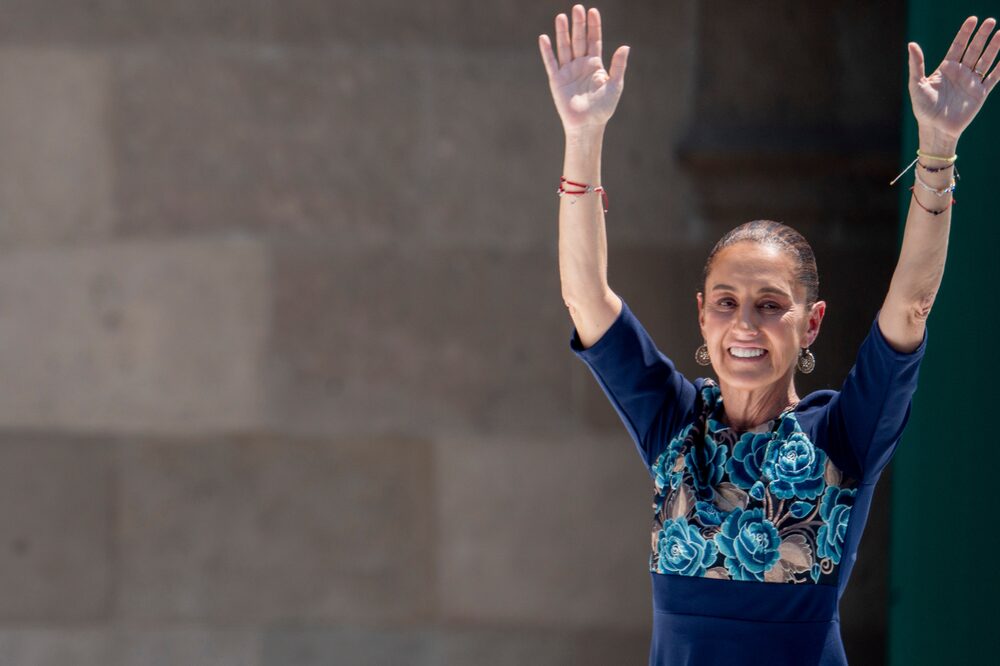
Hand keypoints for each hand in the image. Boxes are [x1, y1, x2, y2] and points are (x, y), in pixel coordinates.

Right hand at [538, 5, 629, 132]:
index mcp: (595, 65)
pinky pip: (551, 63)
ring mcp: (568, 72)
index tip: (593, 11)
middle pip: (579, 40)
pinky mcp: (557, 81)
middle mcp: (580, 65)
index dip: (594, 26)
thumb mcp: (615, 85)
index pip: (594, 40)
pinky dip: (547, 51)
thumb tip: (626, 46)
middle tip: (577, 8)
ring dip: (562, 32)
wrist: (588, 125)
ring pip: (565, 47)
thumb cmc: (603, 108)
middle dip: (578, 24)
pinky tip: (544, 38)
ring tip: (561, 16)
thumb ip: (619, 66)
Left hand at [908, 16, 997, 142]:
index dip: (965, 33)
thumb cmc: (923, 108)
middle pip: (974, 49)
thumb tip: (912, 44)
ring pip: (986, 60)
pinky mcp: (980, 93)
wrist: (936, 129)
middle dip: (982, 36)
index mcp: (946, 69)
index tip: (973, 19)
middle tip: (990, 21)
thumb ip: (916, 64)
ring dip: (994, 47)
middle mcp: (961, 73)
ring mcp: (971, 82)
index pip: (958, 46)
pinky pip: (993, 77)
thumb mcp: (916, 85)